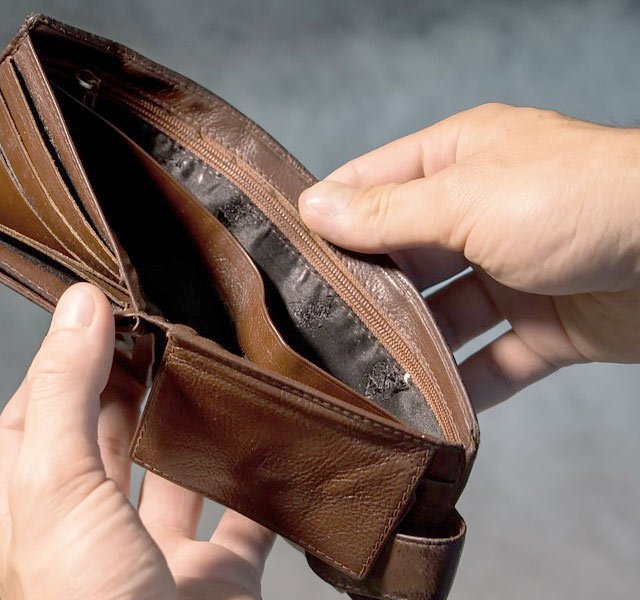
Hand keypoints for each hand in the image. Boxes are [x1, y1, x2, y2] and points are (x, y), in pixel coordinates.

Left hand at [0, 283, 274, 599]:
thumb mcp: (58, 486)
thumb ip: (67, 392)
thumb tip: (77, 305)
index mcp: (36, 513)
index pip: (36, 417)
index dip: (63, 364)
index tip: (99, 315)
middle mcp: (94, 534)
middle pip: (112, 441)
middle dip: (136, 387)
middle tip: (166, 332)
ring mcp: (158, 559)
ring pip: (181, 477)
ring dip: (200, 432)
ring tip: (220, 375)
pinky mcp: (218, 581)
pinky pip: (247, 520)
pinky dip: (263, 484)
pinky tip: (275, 444)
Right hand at [299, 103, 639, 410]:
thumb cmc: (581, 200)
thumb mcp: (467, 199)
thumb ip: (387, 213)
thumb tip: (314, 208)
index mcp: (461, 161)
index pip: (374, 184)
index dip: (329, 214)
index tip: (284, 253)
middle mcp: (483, 214)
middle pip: (404, 256)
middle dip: (366, 290)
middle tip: (315, 327)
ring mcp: (514, 272)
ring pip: (444, 315)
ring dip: (413, 345)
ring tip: (365, 376)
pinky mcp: (547, 327)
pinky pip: (494, 359)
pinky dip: (467, 384)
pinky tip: (431, 410)